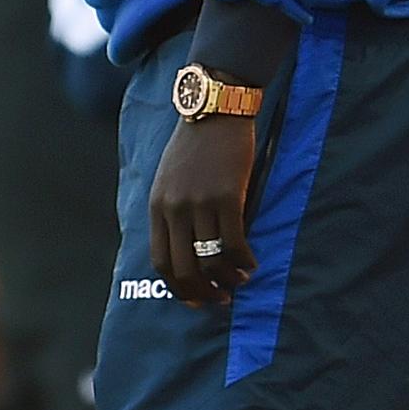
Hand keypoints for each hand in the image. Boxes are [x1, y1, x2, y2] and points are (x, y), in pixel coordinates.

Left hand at [148, 113, 258, 308]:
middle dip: (202, 293)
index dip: (178, 288)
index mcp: (157, 206)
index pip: (161, 261)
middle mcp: (174, 209)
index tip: (195, 300)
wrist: (215, 109)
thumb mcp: (169, 178)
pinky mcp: (226, 196)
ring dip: (227, 279)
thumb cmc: (195, 144)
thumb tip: (187, 246)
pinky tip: (251, 264)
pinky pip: (234, 242)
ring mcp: (199, 203)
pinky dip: (243, 260)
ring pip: (210, 260)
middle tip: (220, 300)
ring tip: (239, 281)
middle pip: (183, 268)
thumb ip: (173, 210)